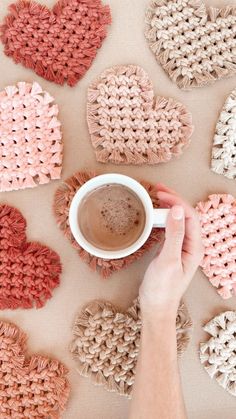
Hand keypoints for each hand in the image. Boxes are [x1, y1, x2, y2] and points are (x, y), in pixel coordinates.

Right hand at [139, 184, 203, 318]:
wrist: (155, 307)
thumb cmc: (162, 289)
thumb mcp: (168, 260)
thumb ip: (174, 234)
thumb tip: (177, 210)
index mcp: (194, 247)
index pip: (190, 216)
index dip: (177, 201)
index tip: (161, 194)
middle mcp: (190, 246)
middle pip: (186, 216)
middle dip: (173, 200)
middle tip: (158, 189)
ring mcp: (181, 248)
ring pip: (178, 221)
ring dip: (168, 207)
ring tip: (156, 197)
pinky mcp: (171, 251)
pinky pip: (170, 229)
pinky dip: (162, 218)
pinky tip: (154, 215)